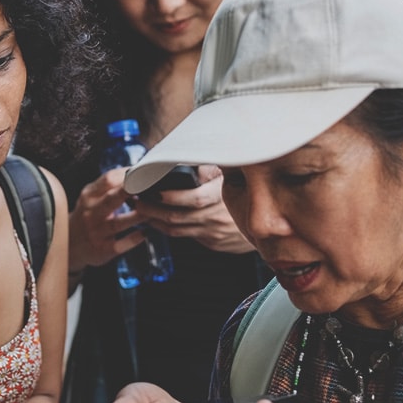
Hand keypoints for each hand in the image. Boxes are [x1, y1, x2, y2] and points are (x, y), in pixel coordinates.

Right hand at [68, 168, 147, 271]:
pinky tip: (145, 233)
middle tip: (151, 186)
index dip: (128, 176)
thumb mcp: (92, 196)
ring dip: (138, 216)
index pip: (108, 179)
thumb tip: (137, 170)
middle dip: (131, 191)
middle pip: (111, 199)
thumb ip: (110, 184)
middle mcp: (91, 212)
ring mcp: (96, 232)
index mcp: (89, 195)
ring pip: (118, 223)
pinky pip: (121, 244)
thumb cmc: (88, 215)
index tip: (145, 173)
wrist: (70, 244)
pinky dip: (134, 239)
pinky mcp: (103, 249)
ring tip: (153, 211)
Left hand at [133, 168, 253, 253]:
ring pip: (177, 230)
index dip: (170, 196)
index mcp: (222, 197)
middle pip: (177, 217)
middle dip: (152, 210)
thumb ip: (209, 169)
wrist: (265, 221)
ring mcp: (214, 233)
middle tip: (136, 200)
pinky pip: (184, 236)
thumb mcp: (230, 174)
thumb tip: (185, 159)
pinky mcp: (212, 243)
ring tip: (142, 209)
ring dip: (155, 221)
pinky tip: (157, 221)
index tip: (151, 190)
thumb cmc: (246, 191)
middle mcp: (217, 217)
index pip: (193, 199)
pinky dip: (167, 229)